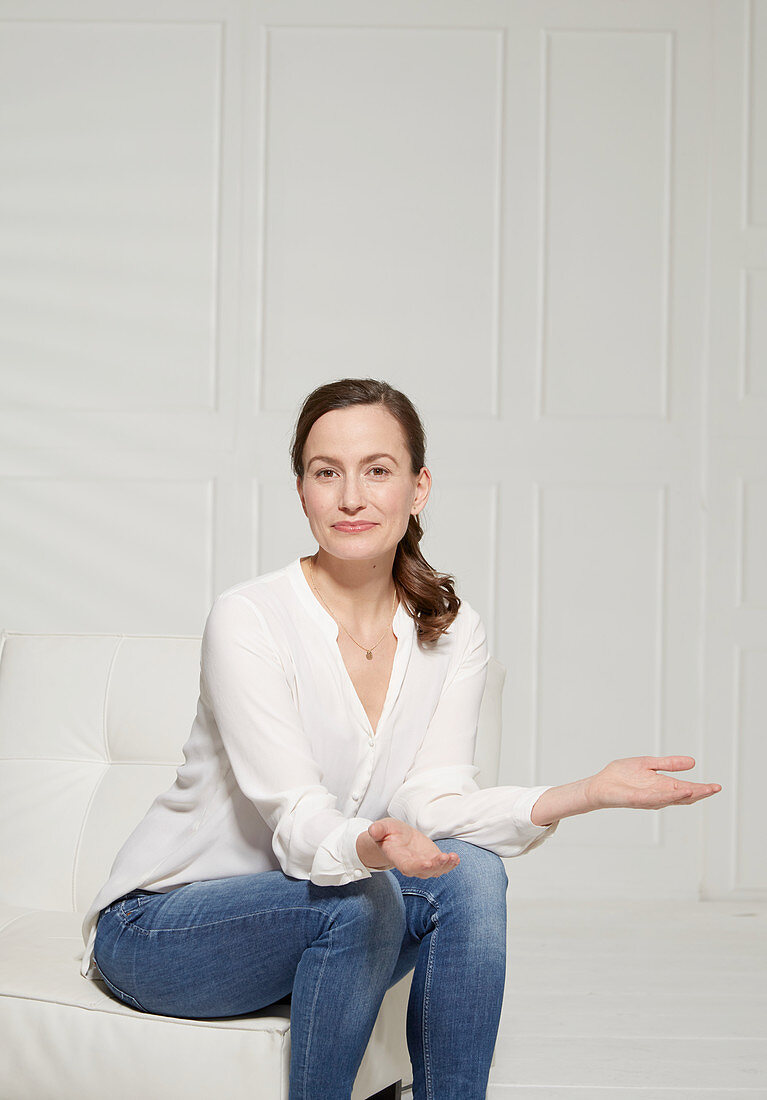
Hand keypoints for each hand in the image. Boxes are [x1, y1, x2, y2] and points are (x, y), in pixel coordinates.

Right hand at [359, 817, 459, 877]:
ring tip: (453, 857)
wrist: (395, 838)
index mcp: (398, 858)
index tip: (427, 862)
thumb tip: (373, 830)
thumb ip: (378, 830)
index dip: (417, 866)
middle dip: (435, 866)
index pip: (407, 866)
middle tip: (444, 857)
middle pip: (424, 871)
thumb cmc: (387, 833)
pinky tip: (455, 858)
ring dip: (445, 865)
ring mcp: (423, 864)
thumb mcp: (381, 827)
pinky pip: (442, 865)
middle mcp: (411, 865)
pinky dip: (450, 863)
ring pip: (435, 870)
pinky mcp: (432, 860)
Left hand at [585, 756, 721, 810]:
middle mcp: (659, 794)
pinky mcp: (637, 799)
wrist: (600, 784)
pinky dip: (668, 796)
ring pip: (672, 798)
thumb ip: (669, 764)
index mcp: (663, 786)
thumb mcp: (649, 763)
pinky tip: (679, 791)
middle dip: (700, 793)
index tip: (717, 786)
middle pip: (684, 796)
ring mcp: (649, 798)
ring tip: (702, 789)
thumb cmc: (622, 775)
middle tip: (715, 789)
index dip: (702, 789)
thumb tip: (693, 762)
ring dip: (687, 794)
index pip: (687, 789)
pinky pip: (655, 798)